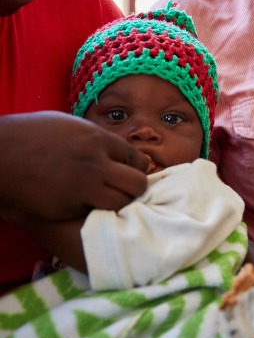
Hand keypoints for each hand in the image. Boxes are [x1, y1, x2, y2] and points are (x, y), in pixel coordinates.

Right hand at [0, 111, 148, 221]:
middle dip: (136, 188)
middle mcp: (96, 163)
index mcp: (97, 139)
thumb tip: (116, 149)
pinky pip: (95, 212)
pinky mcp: (68, 206)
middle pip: (138, 182)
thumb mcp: (70, 125)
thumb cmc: (31, 134)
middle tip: (127, 190)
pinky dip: (95, 211)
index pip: (136, 157)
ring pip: (121, 202)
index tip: (132, 170)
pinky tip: (88, 206)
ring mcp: (83, 186)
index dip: (137, 166)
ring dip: (119, 202)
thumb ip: (96, 138)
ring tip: (109, 200)